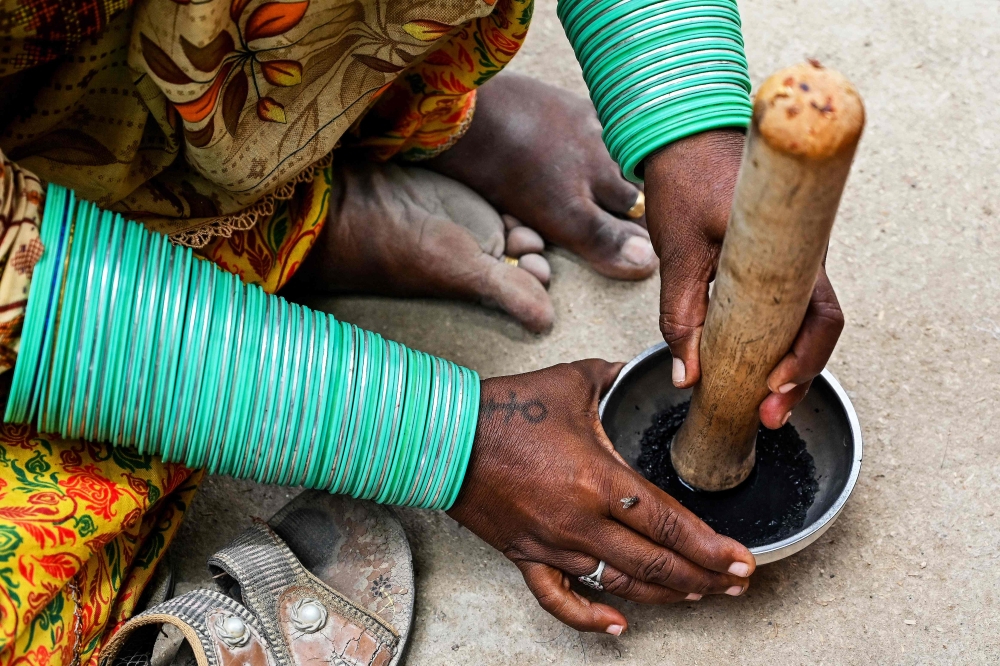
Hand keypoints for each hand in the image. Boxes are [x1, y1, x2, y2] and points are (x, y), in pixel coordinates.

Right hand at [448, 360, 754, 633]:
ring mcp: (553, 544)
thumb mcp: (571, 381)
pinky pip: (559, 599)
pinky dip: (589, 617)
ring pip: (620, 584)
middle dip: (704, 577)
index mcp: (599, 480)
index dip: (712, 549)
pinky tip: (617, 626)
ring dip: (665, 594)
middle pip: (656, 563)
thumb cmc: (506, 409)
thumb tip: (639, 367)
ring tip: (698, 595)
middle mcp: (582, 522)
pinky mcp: (526, 554)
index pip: (669, 524)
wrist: (445, 436)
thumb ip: (614, 375)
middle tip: (736, 584)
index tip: (743, 561)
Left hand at [643, 129, 844, 427]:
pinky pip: (783, 303)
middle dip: (796, 377)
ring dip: (784, 361)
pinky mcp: (773, 257)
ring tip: (758, 402)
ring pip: (801, 319)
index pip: (821, 316)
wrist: (683, 129)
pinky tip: (749, 362)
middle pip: (817, 328)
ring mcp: (790, 256)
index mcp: (792, 247)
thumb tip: (687, 377)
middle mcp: (802, 255)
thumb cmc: (686, 176)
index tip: (774, 390)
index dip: (805, 361)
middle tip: (766, 415)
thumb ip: (680, 314)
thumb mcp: (677, 250)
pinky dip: (770, 336)